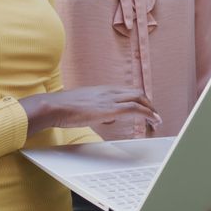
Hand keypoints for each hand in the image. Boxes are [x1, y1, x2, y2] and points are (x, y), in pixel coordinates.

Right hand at [20, 86, 158, 137]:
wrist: (53, 106)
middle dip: (149, 104)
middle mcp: (109, 91)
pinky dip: (147, 114)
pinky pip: (134, 109)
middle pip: (138, 93)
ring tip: (156, 121)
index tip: (146, 108)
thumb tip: (109, 117)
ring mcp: (110, 99)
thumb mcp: (85, 106)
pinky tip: (153, 121)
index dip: (140, 100)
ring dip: (151, 110)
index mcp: (103, 89)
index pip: (128, 91)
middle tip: (154, 116)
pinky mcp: (109, 109)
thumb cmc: (64, 108)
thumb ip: (99, 109)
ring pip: (139, 99)